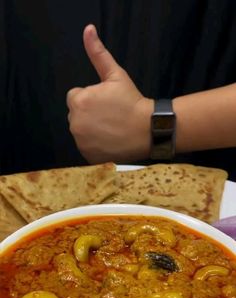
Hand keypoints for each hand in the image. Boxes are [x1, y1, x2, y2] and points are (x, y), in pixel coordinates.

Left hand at [67, 24, 152, 163]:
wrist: (148, 129)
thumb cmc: (132, 102)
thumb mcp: (116, 75)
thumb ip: (98, 54)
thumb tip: (88, 30)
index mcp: (78, 101)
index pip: (75, 97)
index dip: (91, 98)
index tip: (107, 103)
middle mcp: (75, 122)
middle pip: (76, 114)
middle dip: (89, 114)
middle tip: (111, 116)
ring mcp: (81, 141)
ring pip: (81, 130)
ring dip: (91, 129)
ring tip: (111, 128)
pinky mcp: (88, 155)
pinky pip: (86, 146)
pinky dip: (95, 145)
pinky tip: (110, 140)